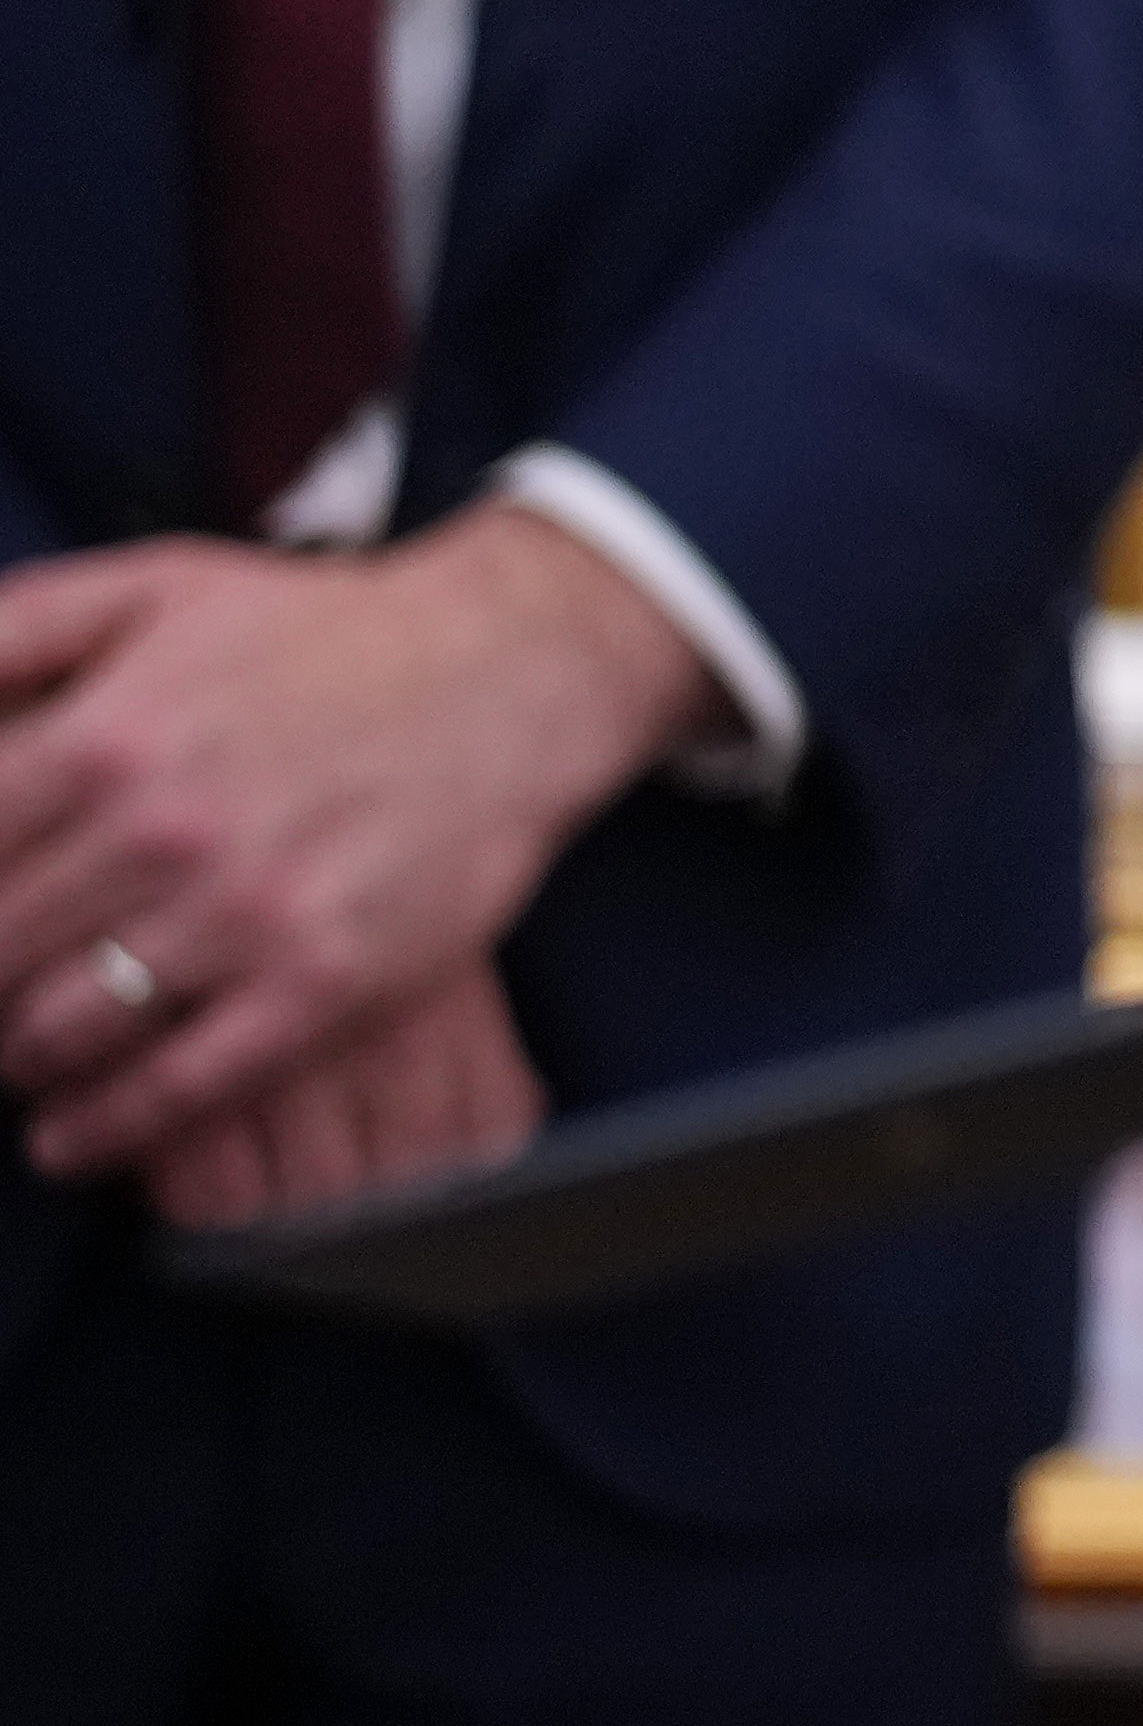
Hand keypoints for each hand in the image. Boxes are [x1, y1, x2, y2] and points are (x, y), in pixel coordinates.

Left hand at [0, 513, 712, 1179]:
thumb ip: (12, 630)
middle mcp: (163, 831)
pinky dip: (103, 1127)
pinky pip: (177, 1087)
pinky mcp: (322, 981)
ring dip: (17, 1056)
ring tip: (18, 1054)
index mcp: (105, 737)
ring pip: (62, 1030)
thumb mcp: (155, 588)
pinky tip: (66, 1137)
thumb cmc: (324, 633)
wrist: (509, 674)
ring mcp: (246, 914)